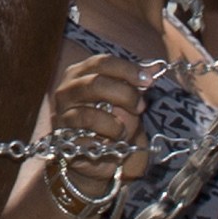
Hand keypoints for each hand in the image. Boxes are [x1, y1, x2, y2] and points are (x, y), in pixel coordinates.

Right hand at [49, 55, 150, 193]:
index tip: (149, 81)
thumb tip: (155, 68)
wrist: (97, 156)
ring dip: (117, 120)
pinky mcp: (63, 134)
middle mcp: (67, 88)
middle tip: (141, 107)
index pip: (103, 62)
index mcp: (81, 73)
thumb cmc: (110, 122)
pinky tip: (115, 139)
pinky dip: (108, 132)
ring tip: (125, 129)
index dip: (127, 69)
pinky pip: (89, 130)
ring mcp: (62, 111)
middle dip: (125, 94)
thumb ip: (135, 83)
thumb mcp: (126, 100)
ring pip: (91, 111)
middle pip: (96, 82)